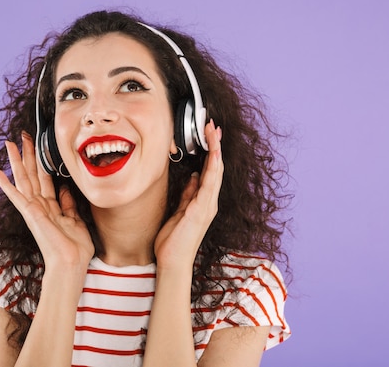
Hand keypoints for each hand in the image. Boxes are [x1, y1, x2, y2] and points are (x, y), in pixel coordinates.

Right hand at [0, 132, 93, 273]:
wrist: (70, 264)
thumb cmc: (75, 248)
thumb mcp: (76, 221)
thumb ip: (68, 205)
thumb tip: (65, 188)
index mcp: (51, 207)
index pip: (44, 179)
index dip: (42, 161)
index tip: (38, 145)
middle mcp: (40, 206)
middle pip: (32, 174)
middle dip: (28, 154)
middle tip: (22, 135)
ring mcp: (33, 209)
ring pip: (23, 179)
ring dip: (17, 161)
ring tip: (9, 143)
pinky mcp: (30, 214)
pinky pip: (15, 195)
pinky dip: (5, 183)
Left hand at [154, 119, 223, 269]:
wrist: (173, 262)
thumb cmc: (173, 241)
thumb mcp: (179, 211)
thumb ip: (187, 195)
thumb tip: (192, 178)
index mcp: (202, 201)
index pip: (209, 171)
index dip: (210, 151)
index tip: (208, 134)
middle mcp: (208, 201)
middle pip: (215, 167)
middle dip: (214, 145)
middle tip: (213, 125)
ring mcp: (207, 206)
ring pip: (215, 172)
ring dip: (215, 151)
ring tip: (214, 132)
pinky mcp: (202, 210)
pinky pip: (209, 185)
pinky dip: (212, 169)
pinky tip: (213, 155)